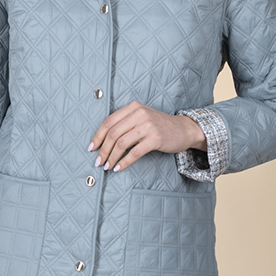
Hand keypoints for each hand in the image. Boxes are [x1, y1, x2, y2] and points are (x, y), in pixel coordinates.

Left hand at [88, 101, 206, 172]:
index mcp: (133, 107)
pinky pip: (134, 152)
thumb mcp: (141, 117)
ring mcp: (148, 126)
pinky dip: (124, 162)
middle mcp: (139, 114)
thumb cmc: (159, 125)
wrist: (183, 129)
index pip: (108, 121)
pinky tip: (119, 168)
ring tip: (107, 166)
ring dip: (111, 157)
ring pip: (121, 143)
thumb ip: (125, 123)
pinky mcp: (155, 138)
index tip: (91, 148)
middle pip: (113, 133)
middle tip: (98, 161)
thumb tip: (103, 141)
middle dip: (103, 149)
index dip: (98, 136)